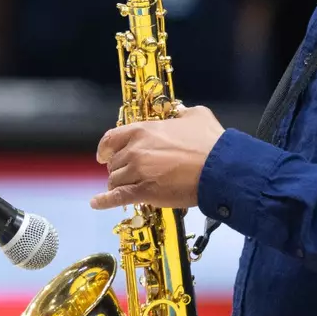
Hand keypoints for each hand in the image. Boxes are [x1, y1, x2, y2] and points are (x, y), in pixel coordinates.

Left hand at [91, 105, 224, 210]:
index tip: (103, 155)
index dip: (105, 148)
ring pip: (115, 181)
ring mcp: (137, 172)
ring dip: (120, 185)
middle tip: (130, 175)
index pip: (111, 139)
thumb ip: (184, 112)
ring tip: (128, 189)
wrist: (220, 168)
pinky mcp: (144, 192)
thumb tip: (181, 111)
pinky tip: (96, 204)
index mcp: (142, 130)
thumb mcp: (198, 116)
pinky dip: (104, 202)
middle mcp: (135, 150)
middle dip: (120, 170)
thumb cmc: (211, 143)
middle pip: (114, 163)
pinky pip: (117, 198)